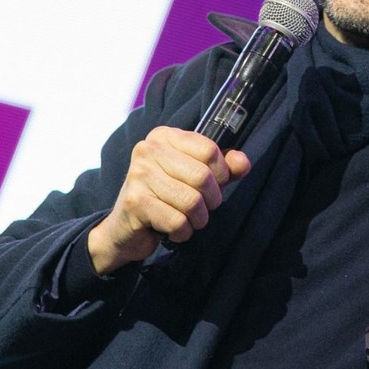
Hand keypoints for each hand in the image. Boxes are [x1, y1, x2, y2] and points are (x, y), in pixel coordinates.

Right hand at [87, 126, 250, 274]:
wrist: (125, 229)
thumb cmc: (165, 198)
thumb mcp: (195, 178)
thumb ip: (223, 168)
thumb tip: (243, 163)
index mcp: (164, 136)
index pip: (210, 151)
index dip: (220, 174)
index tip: (210, 186)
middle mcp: (148, 149)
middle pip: (203, 177)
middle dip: (210, 201)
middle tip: (199, 208)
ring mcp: (138, 175)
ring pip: (192, 202)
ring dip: (197, 220)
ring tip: (185, 219)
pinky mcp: (134, 202)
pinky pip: (177, 222)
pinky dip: (182, 232)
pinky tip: (170, 229)